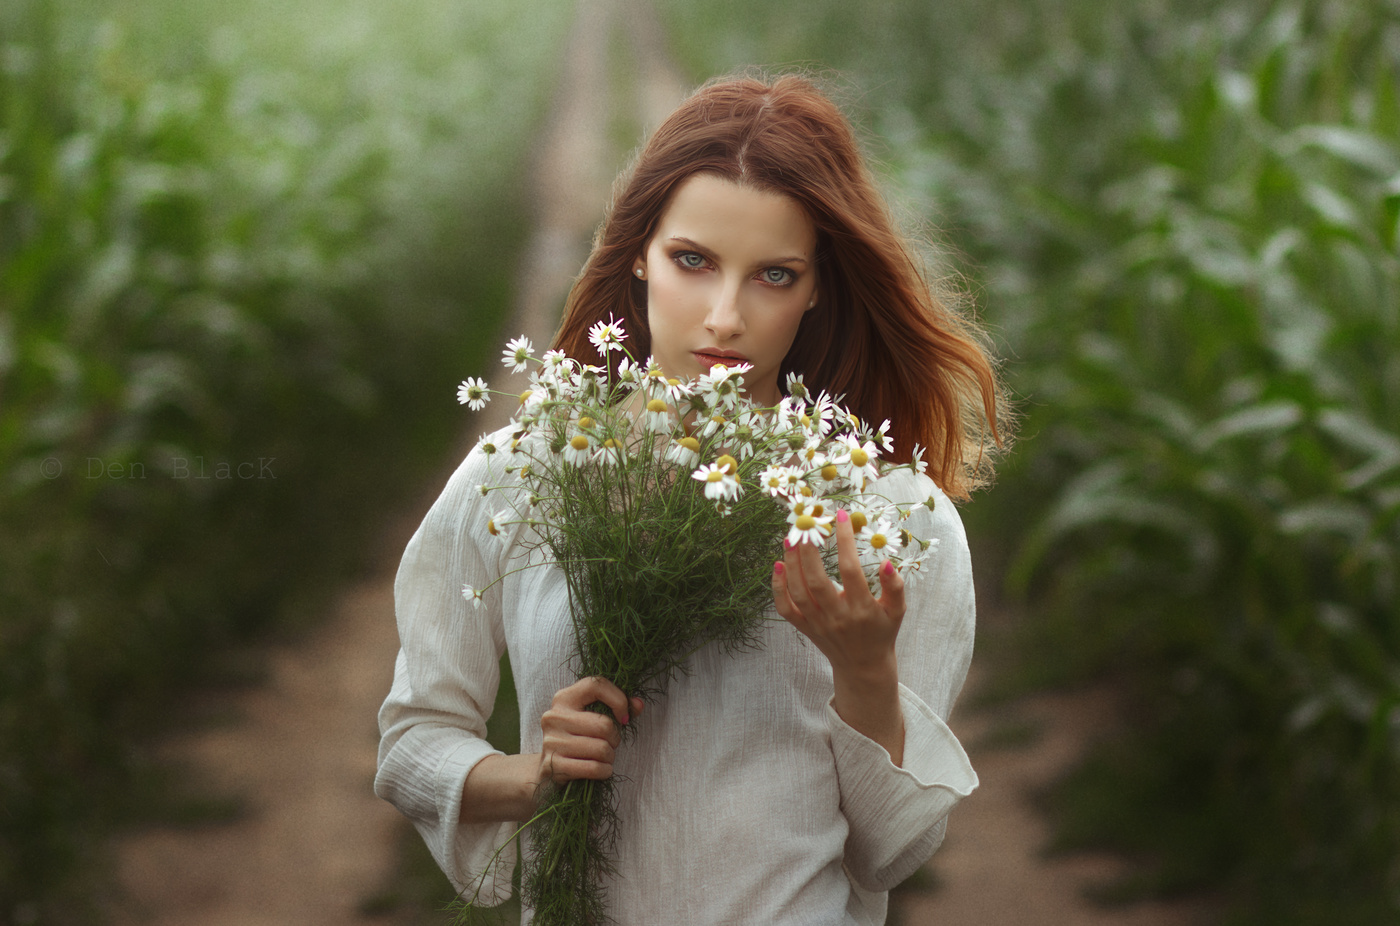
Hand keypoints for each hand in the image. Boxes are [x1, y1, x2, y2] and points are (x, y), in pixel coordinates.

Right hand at [537, 676, 644, 785]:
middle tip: (610, 744)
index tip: (624, 718)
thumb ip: (618, 707)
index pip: (596, 685)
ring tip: (603, 758)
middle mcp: (554, 716)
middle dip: (615, 739)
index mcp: (564, 698)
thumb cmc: (578, 741)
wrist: (548, 772)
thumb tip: (638, 704)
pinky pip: (593, 768)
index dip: (618, 699)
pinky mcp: (553, 765)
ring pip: (601, 748)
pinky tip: (600, 770)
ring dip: (609, 757)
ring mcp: (551, 741)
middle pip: (604, 724)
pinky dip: (604, 771)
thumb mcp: (595, 719)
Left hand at [772, 508, 905, 674]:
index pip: (851, 570)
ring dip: (791, 563)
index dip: (845, 541)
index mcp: (862, 609)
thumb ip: (894, 587)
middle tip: (807, 525)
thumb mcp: (897, 611)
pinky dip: (778, 588)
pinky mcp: (804, 628)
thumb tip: (886, 562)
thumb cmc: (881, 632)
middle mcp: (837, 616)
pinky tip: (778, 565)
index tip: (840, 515)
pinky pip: (786, 608)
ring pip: (799, 592)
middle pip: (817, 580)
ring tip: (791, 538)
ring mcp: (817, 623)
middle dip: (809, 550)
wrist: (863, 666)